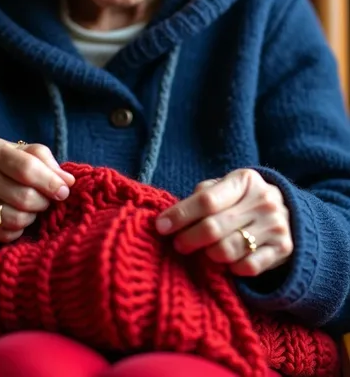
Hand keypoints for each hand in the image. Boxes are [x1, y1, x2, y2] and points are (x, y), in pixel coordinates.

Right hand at [0, 139, 74, 241]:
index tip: (64, 191)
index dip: (50, 183)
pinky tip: (14, 217)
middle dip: (44, 201)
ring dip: (32, 216)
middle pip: (25, 198)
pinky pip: (6, 235)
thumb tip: (68, 181)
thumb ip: (46, 162)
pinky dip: (18, 229)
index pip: (27, 169)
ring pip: (17, 219)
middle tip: (46, 199)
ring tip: (30, 208)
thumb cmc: (1, 164)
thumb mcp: (21, 152)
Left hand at [155, 168, 292, 276]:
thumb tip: (169, 218)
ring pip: (228, 250)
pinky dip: (231, 269)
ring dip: (208, 255)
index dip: (180, 215)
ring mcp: (275, 226)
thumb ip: (201, 197)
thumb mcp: (225, 189)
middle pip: (213, 227)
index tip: (161, 227)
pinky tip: (226, 262)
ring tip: (203, 252)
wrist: (287, 213)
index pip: (206, 200)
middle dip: (189, 239)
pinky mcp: (283, 250)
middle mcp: (263, 201)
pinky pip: (247, 267)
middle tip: (178, 245)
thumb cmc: (242, 200)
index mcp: (245, 180)